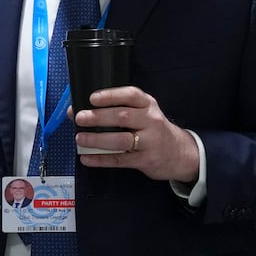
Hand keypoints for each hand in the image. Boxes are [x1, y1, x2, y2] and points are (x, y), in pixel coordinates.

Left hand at [74, 86, 201, 182]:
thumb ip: (114, 110)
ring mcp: (150, 141)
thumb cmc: (154, 130)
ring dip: (98, 139)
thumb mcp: (142, 114)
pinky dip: (101, 159)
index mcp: (148, 105)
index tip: (92, 98)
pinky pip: (121, 160)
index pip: (131, 95)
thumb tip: (75, 111)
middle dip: (99, 117)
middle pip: (124, 116)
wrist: (180, 153)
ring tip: (81, 138)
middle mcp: (151, 121)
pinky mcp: (146, 160)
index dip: (111, 96)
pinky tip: (87, 158)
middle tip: (80, 118)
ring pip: (122, 140)